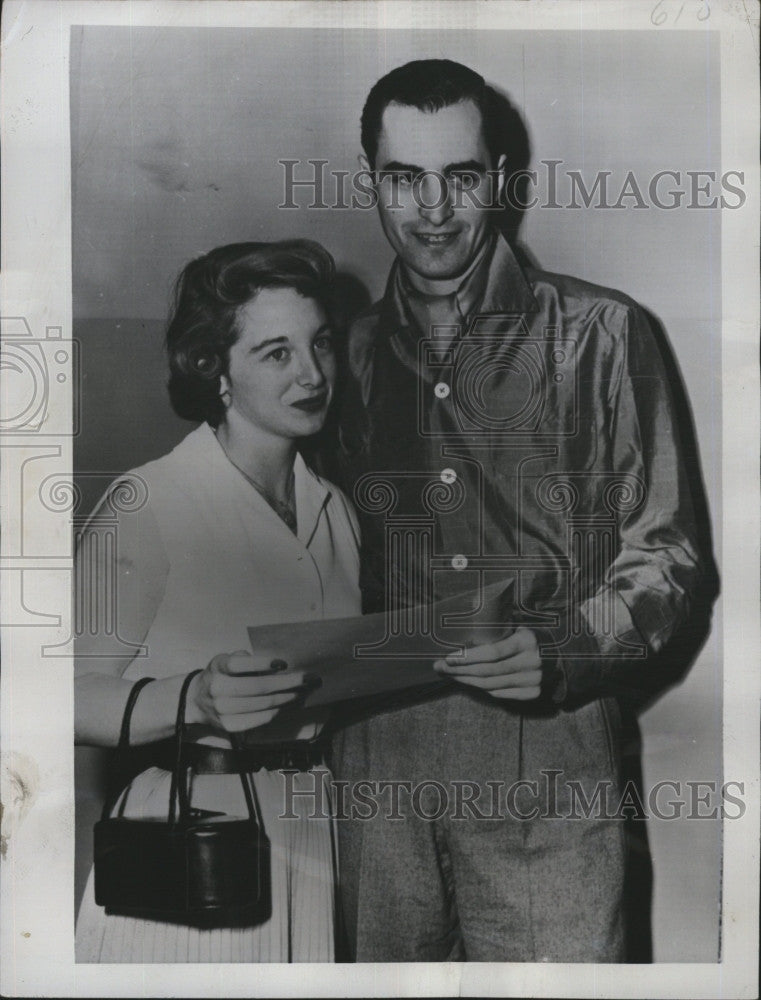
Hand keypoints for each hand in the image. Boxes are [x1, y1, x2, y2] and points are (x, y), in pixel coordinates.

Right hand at [189, 650, 313, 732]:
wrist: (196, 701)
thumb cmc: (221, 675)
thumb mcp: (226, 660)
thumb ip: (245, 660)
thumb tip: (275, 665)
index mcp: (218, 667)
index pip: (239, 664)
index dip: (262, 663)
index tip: (283, 663)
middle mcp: (218, 688)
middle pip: (258, 687)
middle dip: (287, 683)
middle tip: (309, 678)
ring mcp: (223, 710)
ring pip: (263, 705)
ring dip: (288, 698)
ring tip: (304, 692)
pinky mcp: (230, 726)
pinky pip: (261, 719)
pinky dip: (278, 711)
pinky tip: (290, 704)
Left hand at [433, 627, 542, 699]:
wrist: (562, 656)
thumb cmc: (531, 636)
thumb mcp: (520, 625)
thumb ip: (499, 625)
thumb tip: (464, 620)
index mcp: (527, 641)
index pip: (492, 652)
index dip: (468, 657)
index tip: (449, 657)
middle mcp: (532, 662)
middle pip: (487, 671)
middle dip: (459, 670)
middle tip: (440, 667)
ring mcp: (534, 681)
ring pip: (491, 685)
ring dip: (466, 680)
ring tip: (450, 675)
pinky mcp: (533, 693)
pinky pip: (500, 693)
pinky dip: (482, 688)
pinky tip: (469, 681)